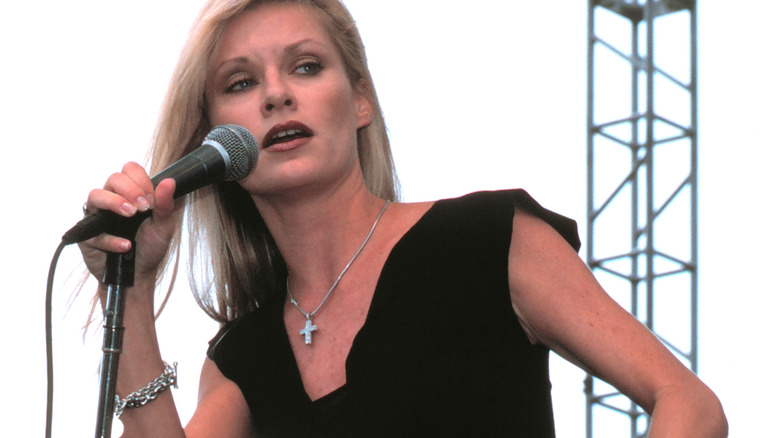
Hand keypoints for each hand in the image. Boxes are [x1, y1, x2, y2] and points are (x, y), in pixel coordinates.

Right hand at [78, 161, 177, 288]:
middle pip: (113, 179)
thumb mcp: (164, 227)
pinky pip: (92, 231)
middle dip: (130, 190)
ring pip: (95, 196)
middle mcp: (112, 200)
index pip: (130, 170)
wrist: (139, 275)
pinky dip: (111, 239)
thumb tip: (169, 182)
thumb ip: (165, 205)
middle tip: (144, 208)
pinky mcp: (87, 235)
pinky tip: (125, 246)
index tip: (153, 199)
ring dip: (114, 202)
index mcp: (130, 194)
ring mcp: (97, 216)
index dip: (141, 180)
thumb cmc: (150, 247)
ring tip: (130, 214)